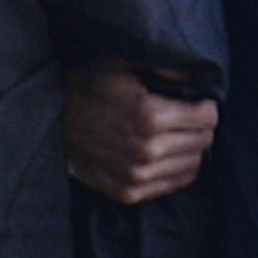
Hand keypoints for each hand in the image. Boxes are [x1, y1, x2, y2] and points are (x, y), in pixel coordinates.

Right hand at [67, 59, 218, 205]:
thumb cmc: (88, 86)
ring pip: (192, 165)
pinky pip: (172, 185)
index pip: (208, 117)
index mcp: (149, 115)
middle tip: (183, 118)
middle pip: (203, 141)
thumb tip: (198, 76)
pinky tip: (162, 155)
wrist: (49, 120)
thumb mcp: (122, 64)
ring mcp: (136, 175)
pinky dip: (174, 170)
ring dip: (189, 149)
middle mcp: (146, 149)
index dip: (204, 106)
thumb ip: (164, 67)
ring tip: (173, 136)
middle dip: (198, 127)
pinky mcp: (127, 193)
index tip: (194, 102)